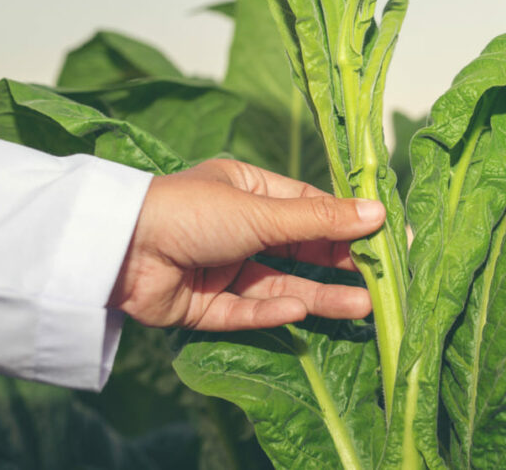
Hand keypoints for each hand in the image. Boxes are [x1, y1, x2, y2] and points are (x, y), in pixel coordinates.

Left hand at [108, 159, 382, 330]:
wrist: (115, 249)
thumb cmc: (190, 210)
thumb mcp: (262, 211)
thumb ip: (319, 219)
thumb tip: (378, 211)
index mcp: (249, 192)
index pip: (311, 208)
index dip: (350, 221)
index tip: (390, 234)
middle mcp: (239, 229)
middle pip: (301, 250)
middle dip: (341, 265)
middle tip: (385, 279)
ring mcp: (222, 269)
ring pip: (281, 285)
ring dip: (319, 296)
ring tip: (363, 307)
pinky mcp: (204, 306)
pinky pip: (246, 311)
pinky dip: (271, 314)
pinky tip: (299, 314)